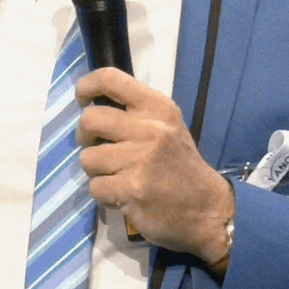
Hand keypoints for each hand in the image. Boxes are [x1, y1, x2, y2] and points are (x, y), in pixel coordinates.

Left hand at [76, 68, 233, 266]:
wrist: (207, 209)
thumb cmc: (180, 166)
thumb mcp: (167, 127)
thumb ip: (135, 114)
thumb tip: (91, 107)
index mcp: (157, 107)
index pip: (110, 79)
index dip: (86, 86)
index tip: (82, 100)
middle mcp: (150, 128)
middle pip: (89, 120)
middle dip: (84, 136)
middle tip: (96, 147)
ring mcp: (140, 159)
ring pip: (87, 158)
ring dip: (96, 171)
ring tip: (117, 176)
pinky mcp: (132, 189)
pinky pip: (95, 187)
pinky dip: (104, 195)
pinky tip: (123, 196)